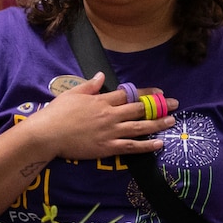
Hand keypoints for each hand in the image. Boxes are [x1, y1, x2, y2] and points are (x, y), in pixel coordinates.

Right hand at [26, 74, 174, 162]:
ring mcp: (111, 131)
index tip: (159, 92)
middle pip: (139, 108)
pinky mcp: (108, 147)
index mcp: (101, 100)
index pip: (128, 94)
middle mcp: (110, 114)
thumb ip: (89, 85)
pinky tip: (160, 144)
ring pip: (140, 127)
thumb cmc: (56, 113)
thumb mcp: (72, 94)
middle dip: (159, 106)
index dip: (146, 92)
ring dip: (158, 123)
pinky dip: (147, 146)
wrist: (47, 134)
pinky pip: (132, 146)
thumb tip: (100, 75)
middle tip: (175, 104)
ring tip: (172, 121)